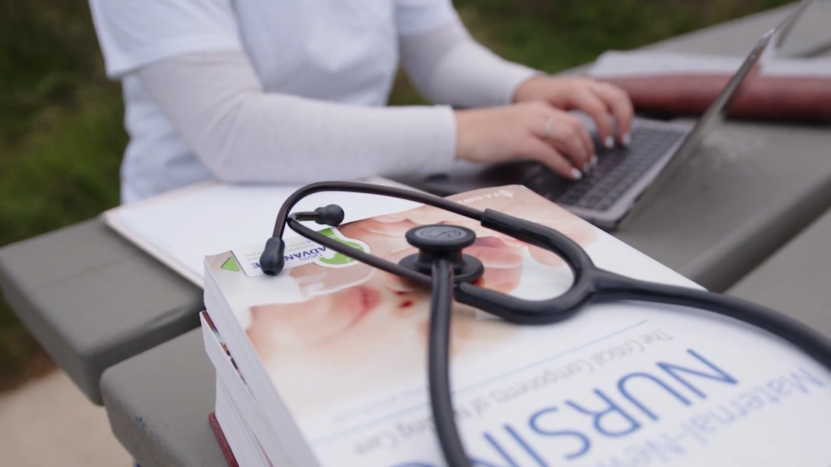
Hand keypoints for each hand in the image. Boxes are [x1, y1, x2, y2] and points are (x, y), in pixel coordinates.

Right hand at [454, 102, 595, 179]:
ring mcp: (529, 126)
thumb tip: (556, 151)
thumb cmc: (485, 133)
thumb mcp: (517, 127)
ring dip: (580, 156)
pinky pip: (551, 154)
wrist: (461, 131)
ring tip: (583, 169)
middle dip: (587, 148)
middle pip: (575, 127)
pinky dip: (565, 166)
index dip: (586, 138)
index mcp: (537, 108)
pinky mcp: (520, 141)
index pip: (572, 119)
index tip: (588, 152)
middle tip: (590, 163)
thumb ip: (537, 134)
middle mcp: (536, 113)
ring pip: (568, 138)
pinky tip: (569, 174)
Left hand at [514, 76, 633, 148]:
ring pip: (620, 96)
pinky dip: (621, 113)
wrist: (531, 88)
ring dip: (626, 117)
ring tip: (623, 139)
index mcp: (573, 90)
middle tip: (621, 143)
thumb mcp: (541, 117)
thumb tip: (569, 155)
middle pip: (617, 97)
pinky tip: (618, 129)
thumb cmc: (535, 104)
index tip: (606, 146)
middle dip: (623, 121)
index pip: (598, 107)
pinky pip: (615, 97)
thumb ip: (556, 131)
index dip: (605, 127)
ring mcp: (593, 84)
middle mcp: (586, 84)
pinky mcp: (596, 89)